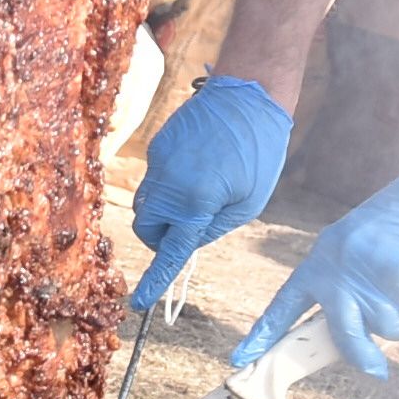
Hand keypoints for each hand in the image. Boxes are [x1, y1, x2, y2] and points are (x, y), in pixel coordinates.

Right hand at [127, 75, 291, 308]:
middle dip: (161, 237)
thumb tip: (188, 239)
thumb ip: (213, 227)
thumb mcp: (248, 203)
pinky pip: (156, 177)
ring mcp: (159, 161)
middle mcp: (169, 183)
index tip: (140, 303)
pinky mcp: (158, 145)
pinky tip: (200, 166)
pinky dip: (171, 184)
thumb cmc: (259, 152)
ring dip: (165, 210)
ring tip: (202, 191)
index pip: (168, 251)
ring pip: (147, 202)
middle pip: (146, 227)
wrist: (249, 95)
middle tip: (189, 229)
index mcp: (196, 202)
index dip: (154, 280)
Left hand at [226, 169, 398, 377]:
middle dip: (362, 355)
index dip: (265, 333)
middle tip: (376, 370)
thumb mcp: (362, 244)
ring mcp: (371, 275)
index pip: (287, 301)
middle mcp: (340, 268)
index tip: (242, 359)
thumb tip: (359, 328)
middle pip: (343, 334)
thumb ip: (351, 281)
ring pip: (390, 330)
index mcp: (324, 257)